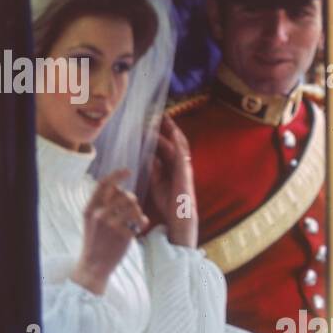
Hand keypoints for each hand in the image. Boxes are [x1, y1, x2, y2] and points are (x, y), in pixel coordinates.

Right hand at [71, 170, 149, 294]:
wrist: (94, 265)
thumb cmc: (95, 241)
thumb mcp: (90, 220)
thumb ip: (101, 204)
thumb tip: (118, 188)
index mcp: (90, 208)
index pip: (104, 184)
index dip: (117, 175)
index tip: (128, 171)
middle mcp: (99, 214)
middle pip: (125, 195)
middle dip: (133, 201)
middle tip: (132, 211)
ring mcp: (111, 225)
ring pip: (134, 206)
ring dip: (139, 212)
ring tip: (137, 220)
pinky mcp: (122, 235)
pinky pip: (139, 222)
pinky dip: (141, 225)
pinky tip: (137, 230)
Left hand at [145, 116, 198, 248]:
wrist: (179, 217)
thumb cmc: (169, 202)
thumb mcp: (156, 182)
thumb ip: (153, 169)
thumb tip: (147, 155)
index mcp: (173, 167)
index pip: (167, 146)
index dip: (160, 133)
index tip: (151, 123)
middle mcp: (180, 164)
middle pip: (174, 141)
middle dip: (168, 127)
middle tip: (159, 114)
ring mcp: (185, 167)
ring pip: (179, 144)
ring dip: (172, 131)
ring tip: (164, 118)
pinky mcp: (185, 172)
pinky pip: (183, 153)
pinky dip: (178, 142)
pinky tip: (173, 132)